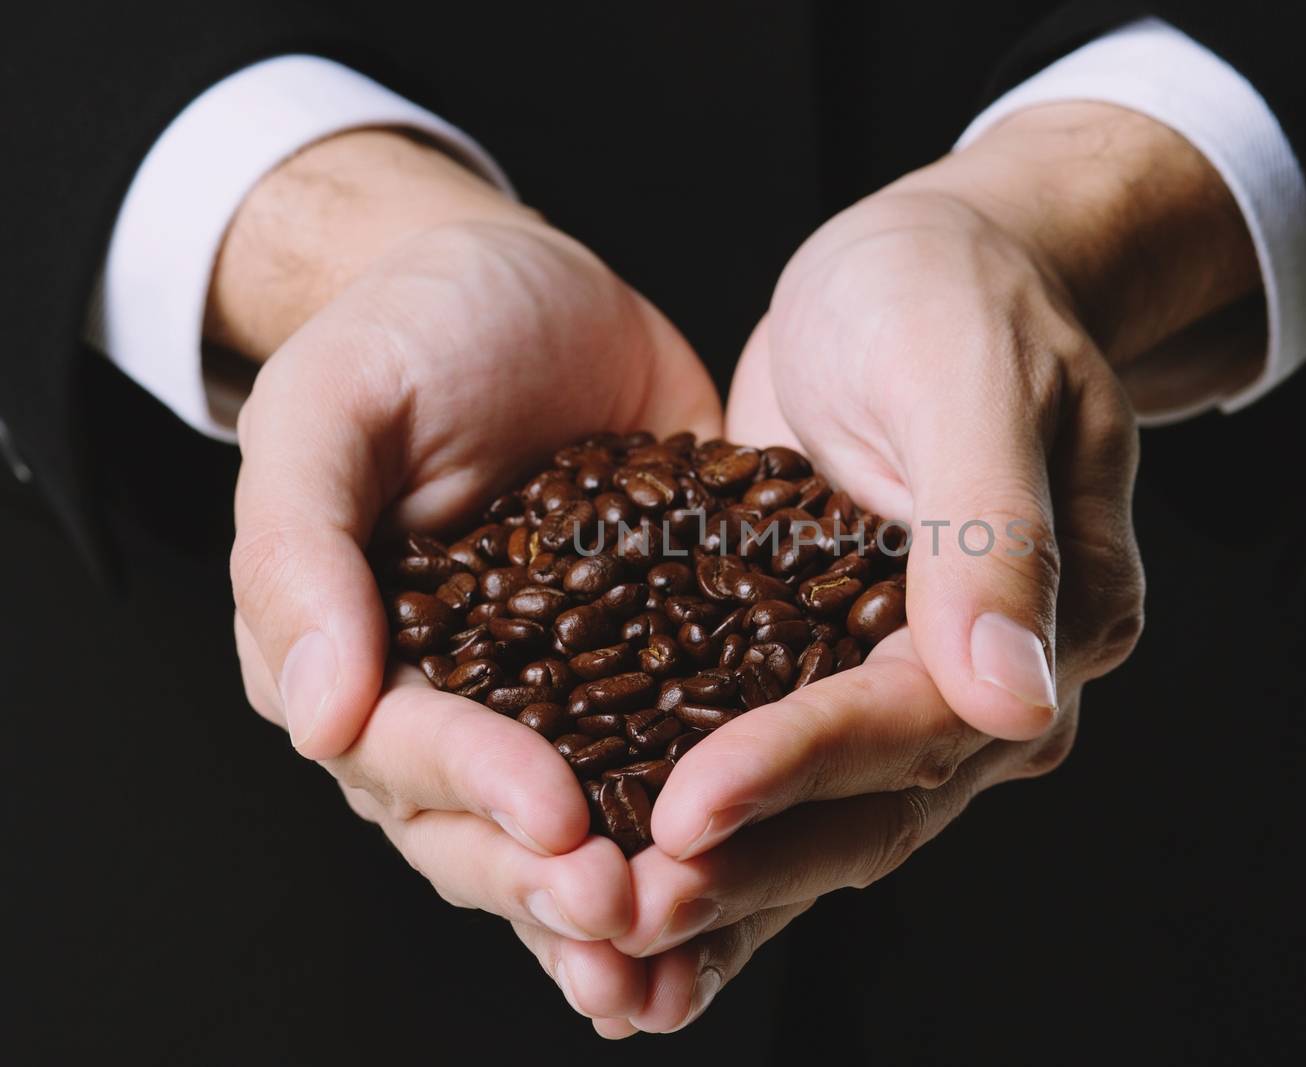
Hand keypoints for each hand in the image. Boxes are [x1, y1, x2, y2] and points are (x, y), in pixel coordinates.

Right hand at [224, 131, 716, 984]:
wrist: (526, 285)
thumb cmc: (408, 331)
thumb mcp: (333, 406)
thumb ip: (299, 549)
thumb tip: (316, 716)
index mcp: (362, 661)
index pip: (405, 755)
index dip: (476, 793)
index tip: (556, 819)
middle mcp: (461, 704)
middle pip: (492, 831)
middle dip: (558, 882)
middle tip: (634, 910)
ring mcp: (561, 698)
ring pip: (584, 830)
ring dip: (633, 900)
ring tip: (693, 944)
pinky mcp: (659, 666)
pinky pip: (679, 761)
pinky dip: (710, 833)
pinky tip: (766, 875)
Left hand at [564, 102, 1259, 1033]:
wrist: (928, 271)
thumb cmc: (956, 293)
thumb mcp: (969, 377)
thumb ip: (996, 535)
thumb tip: (1016, 700)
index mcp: (1055, 621)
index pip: (919, 720)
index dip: (803, 768)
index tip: (689, 806)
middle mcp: (988, 686)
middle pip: (870, 806)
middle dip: (746, 867)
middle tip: (616, 914)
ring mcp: (906, 691)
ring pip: (819, 821)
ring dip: (716, 890)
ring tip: (599, 948)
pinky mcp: (829, 677)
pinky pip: (773, 779)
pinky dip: (708, 845)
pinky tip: (621, 892)